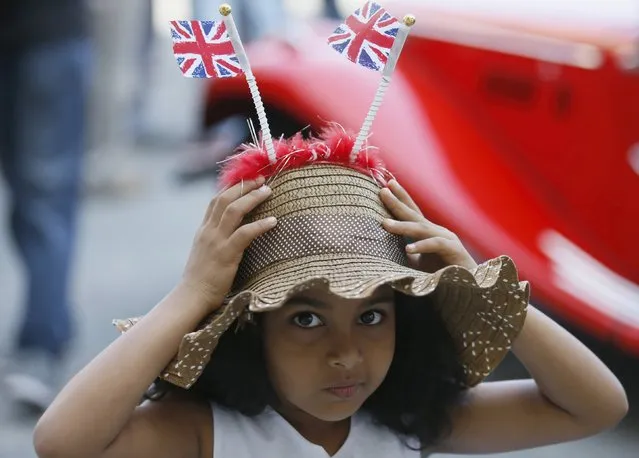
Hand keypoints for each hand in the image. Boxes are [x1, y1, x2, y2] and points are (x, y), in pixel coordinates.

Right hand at [180, 176, 276, 310]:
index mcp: (203, 230)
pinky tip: (273, 221)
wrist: (191, 296)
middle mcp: (208, 231)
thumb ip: (214, 238)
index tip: (247, 179)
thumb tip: (230, 230)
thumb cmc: (201, 278)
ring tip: (268, 191)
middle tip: (261, 179)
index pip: (216, 200)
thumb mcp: (204, 252)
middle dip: (244, 186)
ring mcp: (216, 241)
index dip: (232, 187)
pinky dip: (260, 225)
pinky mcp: (226, 254)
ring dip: (253, 198)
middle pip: (225, 199)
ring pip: (234, 211)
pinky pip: (245, 234)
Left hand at [380, 180, 476, 271]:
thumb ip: (402, 255)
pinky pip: (436, 244)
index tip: (385, 187)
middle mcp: (436, 231)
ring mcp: (446, 239)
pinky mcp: (454, 250)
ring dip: (403, 226)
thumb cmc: (440, 275)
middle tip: (383, 191)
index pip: (411, 212)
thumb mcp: (416, 264)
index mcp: (427, 232)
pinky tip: (409, 249)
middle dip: (398, 202)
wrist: (467, 287)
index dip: (399, 199)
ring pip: (422, 229)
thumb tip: (381, 251)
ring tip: (385, 223)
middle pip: (414, 214)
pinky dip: (422, 246)